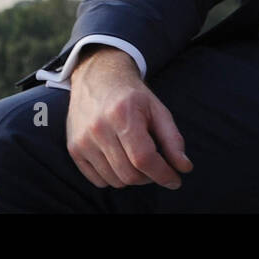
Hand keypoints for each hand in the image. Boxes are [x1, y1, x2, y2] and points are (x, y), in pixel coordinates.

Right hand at [67, 46, 193, 190]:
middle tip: (158, 167)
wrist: (98, 78)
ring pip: (114, 180)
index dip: (163, 174)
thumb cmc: (132, 95)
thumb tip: (184, 167)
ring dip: (132, 178)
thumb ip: (173, 139)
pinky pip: (98, 180)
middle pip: (129, 174)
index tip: (176, 180)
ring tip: (139, 161)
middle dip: (150, 177)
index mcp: (123, 115)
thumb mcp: (158, 109)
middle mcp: (99, 129)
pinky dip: (114, 178)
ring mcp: (83, 141)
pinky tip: (121, 161)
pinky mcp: (74, 149)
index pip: (144, 158)